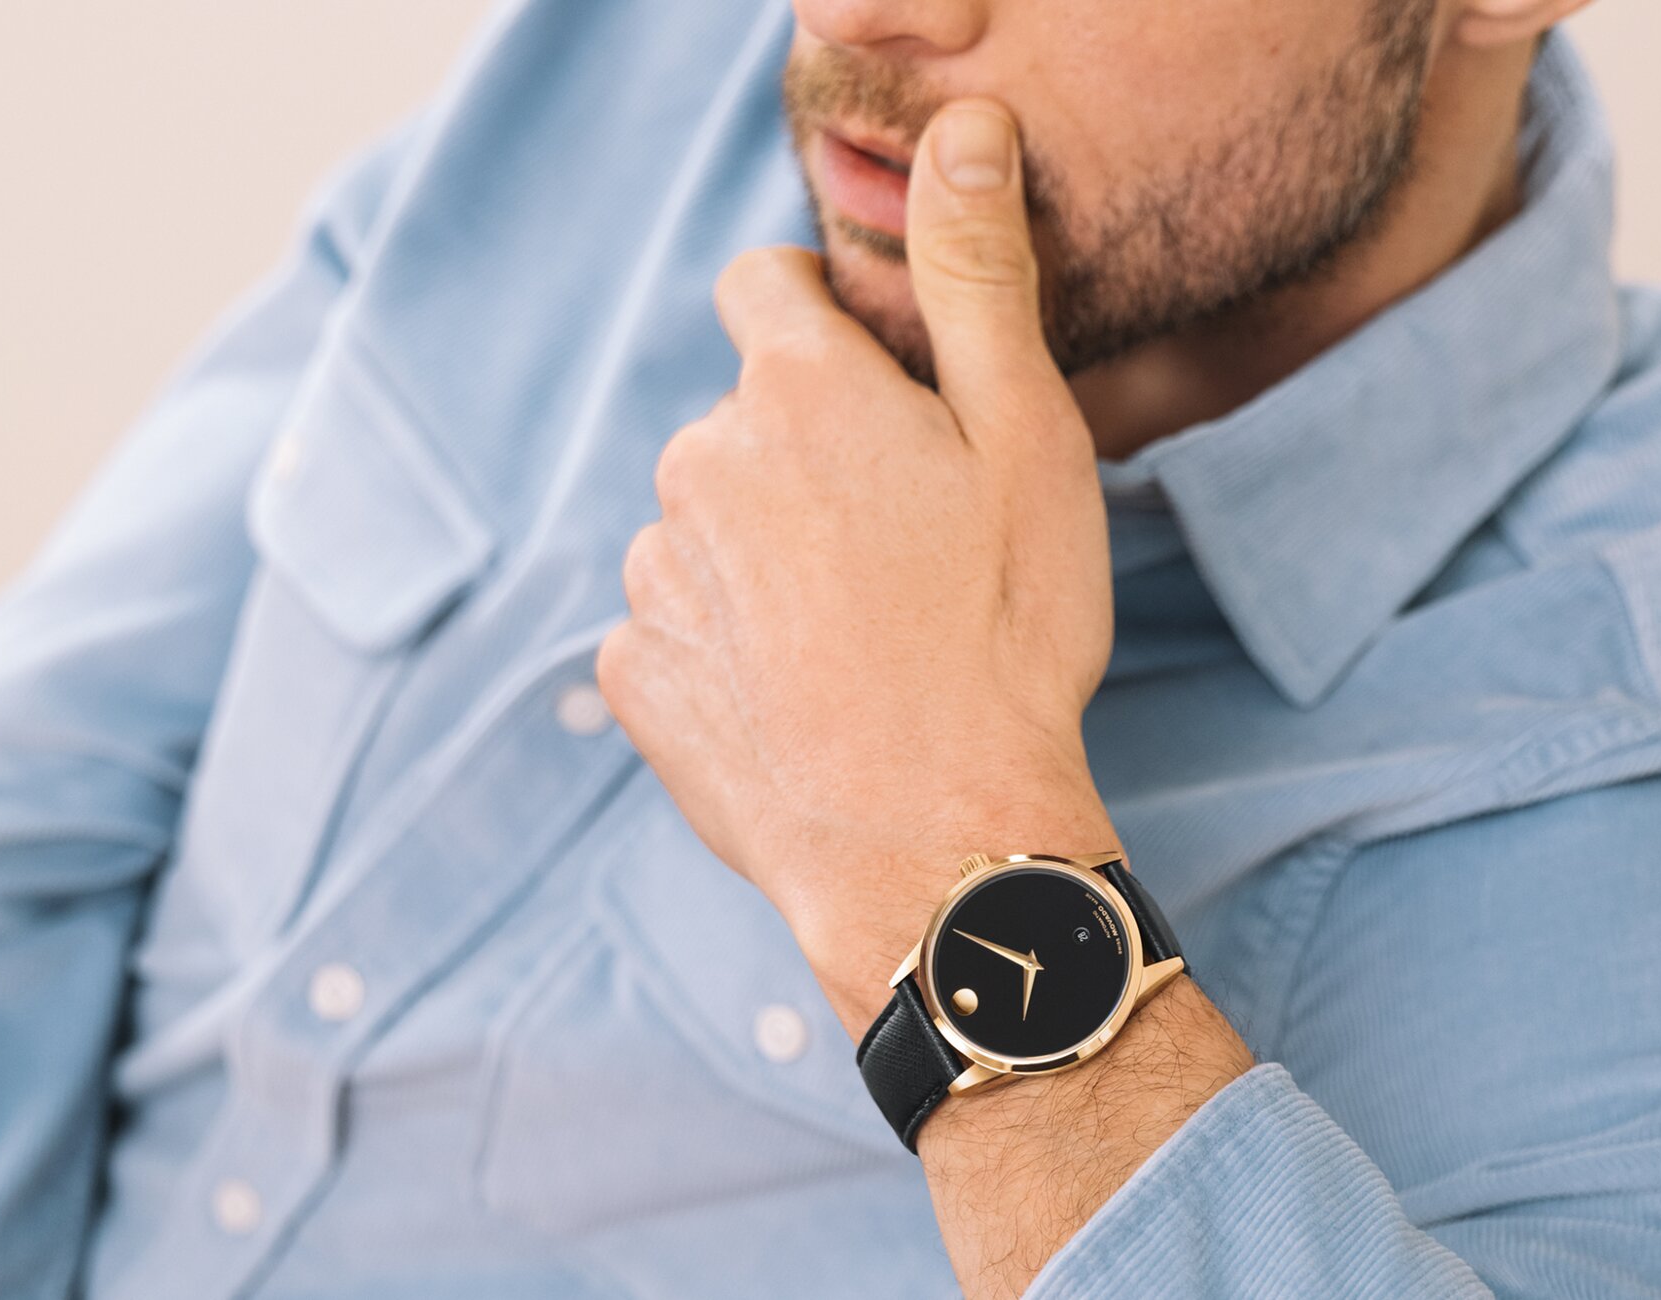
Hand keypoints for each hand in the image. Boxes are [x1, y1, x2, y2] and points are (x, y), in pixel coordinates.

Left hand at [596, 98, 1120, 1031]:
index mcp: (795, 390)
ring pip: (708, 523)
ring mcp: (655, 571)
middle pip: (744, 418)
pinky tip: (801, 697)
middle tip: (902, 547)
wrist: (932, 843)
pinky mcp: (634, 670)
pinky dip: (726, 642)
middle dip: (806, 455)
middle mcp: (698, 462)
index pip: (763, 285)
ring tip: (857, 637)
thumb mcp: (1026, 442)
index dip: (822, 322)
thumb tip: (962, 133)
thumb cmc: (1003, 639)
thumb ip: (977, 276)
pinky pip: (675, 622)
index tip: (878, 391)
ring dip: (764, 552)